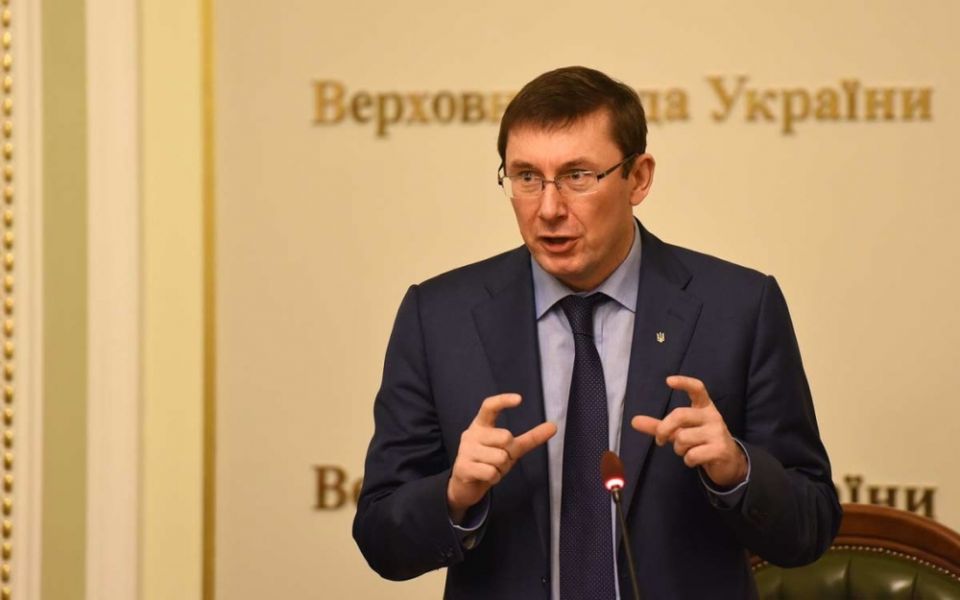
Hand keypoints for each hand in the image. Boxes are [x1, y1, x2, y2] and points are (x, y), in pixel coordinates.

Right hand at [447, 393, 556, 522]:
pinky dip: (495, 478)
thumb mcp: (510, 448)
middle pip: (505, 437)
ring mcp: (465, 450)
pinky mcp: (463, 467)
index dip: (503, 401)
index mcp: (481, 425)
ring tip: (492, 468)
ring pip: (500, 458)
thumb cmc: (489, 461)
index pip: (489, 406)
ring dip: (501, 468)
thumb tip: (554, 426)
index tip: (519, 399)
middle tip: (500, 460)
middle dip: (509, 453)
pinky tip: (486, 477)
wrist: (465, 485)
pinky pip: (491, 472)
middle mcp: (471, 433)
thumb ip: (530, 438)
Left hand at [631, 375, 746, 487]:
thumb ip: (659, 426)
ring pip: (683, 438)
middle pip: (680, 414)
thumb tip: (634, 421)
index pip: (697, 388)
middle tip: (659, 440)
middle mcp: (712, 416)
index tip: (668, 381)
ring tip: (686, 451)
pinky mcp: (720, 449)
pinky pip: (692, 454)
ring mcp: (718, 432)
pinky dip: (688, 460)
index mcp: (704, 407)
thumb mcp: (681, 431)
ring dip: (678, 449)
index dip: (684, 383)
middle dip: (664, 429)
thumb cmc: (701, 441)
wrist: (729, 461)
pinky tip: (694, 460)